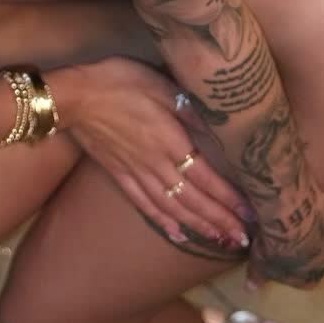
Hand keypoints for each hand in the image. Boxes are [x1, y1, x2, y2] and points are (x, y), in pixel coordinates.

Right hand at [53, 58, 251, 247]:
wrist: (72, 96)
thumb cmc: (117, 81)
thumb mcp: (158, 84)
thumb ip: (188, 108)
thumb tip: (219, 126)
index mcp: (169, 140)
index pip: (207, 178)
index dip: (229, 199)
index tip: (251, 215)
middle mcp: (155, 163)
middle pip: (193, 200)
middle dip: (220, 221)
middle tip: (243, 239)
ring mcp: (135, 171)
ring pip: (172, 207)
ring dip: (198, 226)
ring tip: (220, 241)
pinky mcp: (118, 173)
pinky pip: (144, 203)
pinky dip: (163, 221)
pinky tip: (177, 233)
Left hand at [248, 189, 323, 290]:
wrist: (290, 219)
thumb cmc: (274, 245)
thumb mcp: (260, 263)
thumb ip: (257, 276)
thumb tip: (250, 288)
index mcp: (310, 278)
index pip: (302, 279)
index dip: (290, 269)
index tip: (279, 257)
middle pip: (319, 259)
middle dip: (308, 251)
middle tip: (291, 238)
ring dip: (321, 234)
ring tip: (305, 221)